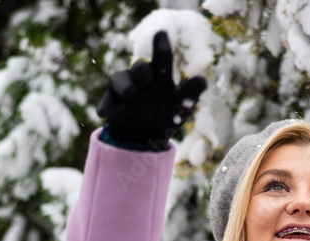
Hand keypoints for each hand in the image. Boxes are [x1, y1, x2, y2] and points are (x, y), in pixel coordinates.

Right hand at [96, 30, 206, 145]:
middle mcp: (142, 78)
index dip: (161, 45)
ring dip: (126, 86)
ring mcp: (125, 88)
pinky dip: (108, 105)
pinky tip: (106, 112)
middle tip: (147, 76)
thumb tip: (203, 81)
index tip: (161, 33)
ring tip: (130, 95)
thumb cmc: (163, 116)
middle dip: (142, 71)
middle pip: (140, 67)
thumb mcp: (180, 108)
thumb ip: (189, 94)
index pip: (162, 57)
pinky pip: (108, 100)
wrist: (143, 137)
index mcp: (160, 75)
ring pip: (121, 80)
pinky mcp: (111, 102)